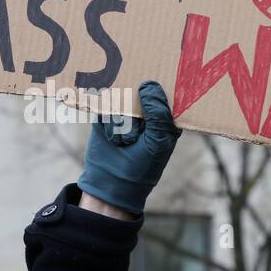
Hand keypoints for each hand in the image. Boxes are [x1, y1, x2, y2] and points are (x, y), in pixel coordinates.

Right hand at [77, 81, 180, 216]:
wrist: (111, 185)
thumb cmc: (142, 167)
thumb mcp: (158, 142)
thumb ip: (158, 114)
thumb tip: (149, 85)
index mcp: (164, 117)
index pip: (164, 92)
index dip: (158, 88)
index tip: (152, 86)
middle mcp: (144, 112)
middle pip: (139, 92)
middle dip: (135, 111)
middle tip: (136, 132)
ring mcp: (124, 113)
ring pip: (121, 101)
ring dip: (121, 123)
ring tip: (124, 143)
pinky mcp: (105, 117)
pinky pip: (105, 108)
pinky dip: (109, 125)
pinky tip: (113, 140)